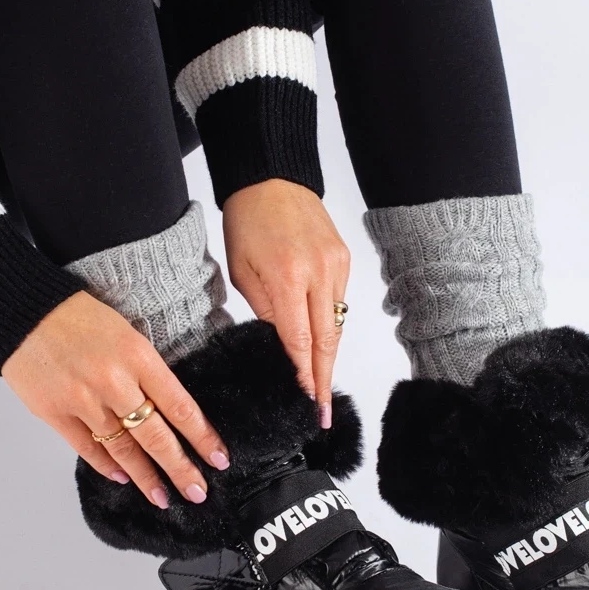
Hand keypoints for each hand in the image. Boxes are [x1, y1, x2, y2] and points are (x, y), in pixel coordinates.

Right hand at [1, 290, 229, 506]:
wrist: (26, 312)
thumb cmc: (81, 319)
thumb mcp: (129, 334)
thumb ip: (148, 373)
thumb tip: (172, 413)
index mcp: (138, 357)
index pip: (181, 406)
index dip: (202, 437)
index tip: (219, 459)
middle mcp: (113, 382)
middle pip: (156, 435)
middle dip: (180, 468)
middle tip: (198, 492)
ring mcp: (82, 400)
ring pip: (123, 449)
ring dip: (145, 477)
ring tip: (163, 497)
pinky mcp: (54, 413)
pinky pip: (88, 447)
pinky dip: (107, 465)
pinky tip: (123, 478)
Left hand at [223, 179, 350, 425]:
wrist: (272, 177)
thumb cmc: (248, 221)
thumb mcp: (242, 270)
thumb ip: (265, 310)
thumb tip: (282, 347)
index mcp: (288, 276)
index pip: (300, 339)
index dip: (305, 375)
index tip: (307, 402)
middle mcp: (319, 272)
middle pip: (328, 339)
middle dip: (325, 379)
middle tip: (322, 411)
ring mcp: (338, 266)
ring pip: (337, 323)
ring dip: (329, 356)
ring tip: (321, 388)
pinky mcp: (345, 259)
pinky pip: (340, 302)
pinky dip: (331, 326)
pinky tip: (322, 346)